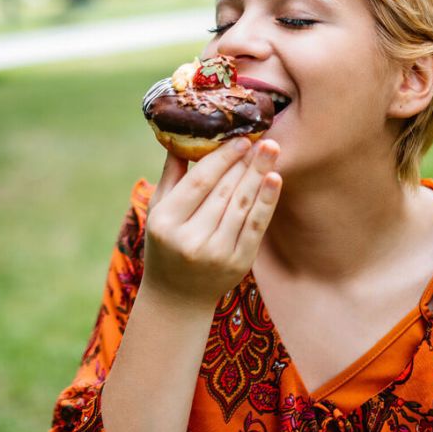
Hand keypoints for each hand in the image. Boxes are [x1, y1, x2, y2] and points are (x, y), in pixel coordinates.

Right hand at [142, 138, 281, 307]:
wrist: (176, 297)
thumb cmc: (164, 245)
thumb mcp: (157, 210)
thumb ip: (172, 174)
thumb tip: (183, 134)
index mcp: (165, 222)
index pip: (198, 183)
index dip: (221, 159)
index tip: (239, 138)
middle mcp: (190, 239)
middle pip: (224, 192)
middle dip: (245, 163)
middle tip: (263, 138)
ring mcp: (215, 253)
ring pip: (242, 206)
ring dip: (259, 175)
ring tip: (272, 150)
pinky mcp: (237, 263)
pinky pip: (256, 226)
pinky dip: (267, 201)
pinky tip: (275, 179)